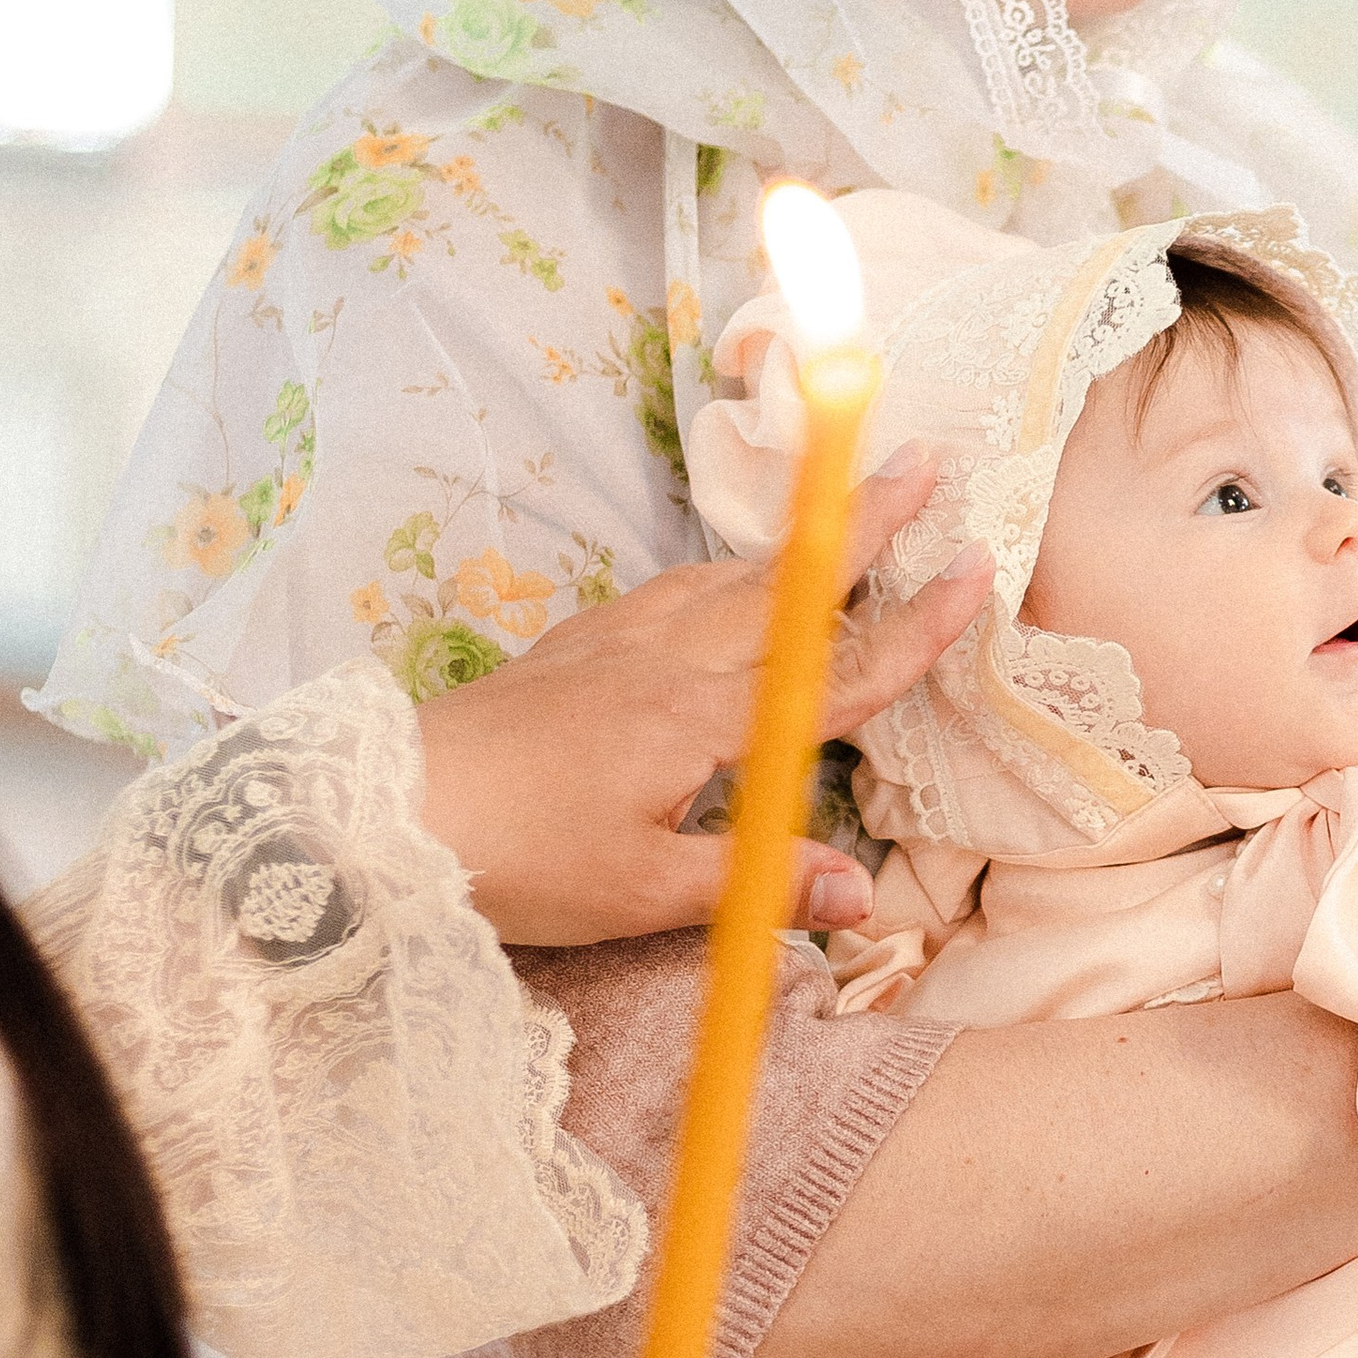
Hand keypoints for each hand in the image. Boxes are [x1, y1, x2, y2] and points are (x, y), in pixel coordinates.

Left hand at [413, 449, 990, 944]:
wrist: (381, 812)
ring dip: (793, 544)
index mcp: (696, 720)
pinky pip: (665, 592)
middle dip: (863, 524)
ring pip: (724, 577)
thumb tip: (859, 897)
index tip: (976, 571)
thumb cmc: (513, 860)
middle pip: (787, 585)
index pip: (834, 672)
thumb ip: (757, 884)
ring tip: (843, 512)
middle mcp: (663, 662)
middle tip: (925, 460)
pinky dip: (717, 573)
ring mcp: (610, 645)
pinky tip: (717, 582)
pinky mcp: (567, 650)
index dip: (914, 629)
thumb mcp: (641, 894)